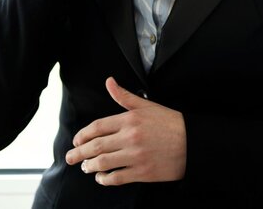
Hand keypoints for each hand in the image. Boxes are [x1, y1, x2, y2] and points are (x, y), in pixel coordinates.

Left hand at [65, 77, 186, 185]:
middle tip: (70, 158)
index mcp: (130, 119)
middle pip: (96, 146)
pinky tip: (101, 178)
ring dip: (90, 166)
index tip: (76, 141)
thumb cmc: (170, 123)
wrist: (192, 143)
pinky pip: (117, 178)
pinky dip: (105, 179)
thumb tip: (109, 82)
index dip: (83, 135)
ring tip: (85, 167)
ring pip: (103, 163)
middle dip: (79, 153)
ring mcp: (135, 156)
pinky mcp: (142, 172)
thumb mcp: (147, 106)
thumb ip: (124, 96)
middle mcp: (130, 137)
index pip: (97, 127)